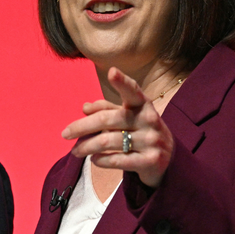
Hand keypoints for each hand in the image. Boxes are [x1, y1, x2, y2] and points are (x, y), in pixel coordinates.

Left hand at [61, 67, 173, 186]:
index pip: (132, 91)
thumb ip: (107, 109)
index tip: (112, 71)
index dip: (122, 82)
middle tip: (65, 134)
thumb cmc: (141, 132)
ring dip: (86, 147)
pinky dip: (100, 160)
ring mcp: (151, 141)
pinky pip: (117, 160)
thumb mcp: (128, 118)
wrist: (169, 161)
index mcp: (143, 105)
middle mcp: (149, 120)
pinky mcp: (150, 161)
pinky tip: (93, 159)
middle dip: (81, 126)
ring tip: (75, 151)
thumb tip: (85, 107)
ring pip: (108, 141)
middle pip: (107, 120)